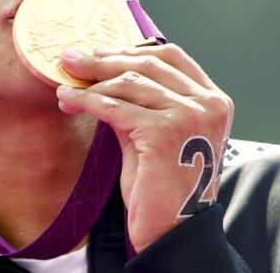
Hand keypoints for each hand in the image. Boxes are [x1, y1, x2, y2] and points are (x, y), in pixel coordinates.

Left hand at [56, 44, 233, 252]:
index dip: (132, 50)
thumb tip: (99, 71)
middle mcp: (207, 104)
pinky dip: (88, 101)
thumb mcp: (155, 131)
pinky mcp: (164, 132)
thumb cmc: (163, 185)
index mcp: (213, 100)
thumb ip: (138, 101)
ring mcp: (189, 115)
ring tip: (66, 87)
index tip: (101, 52)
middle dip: (104, 61)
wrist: (171, 229)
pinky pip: (115, 107)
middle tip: (71, 59)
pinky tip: (70, 101)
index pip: (172, 57)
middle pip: (148, 64)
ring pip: (129, 84)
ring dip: (91, 83)